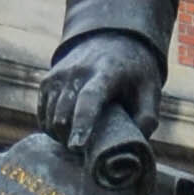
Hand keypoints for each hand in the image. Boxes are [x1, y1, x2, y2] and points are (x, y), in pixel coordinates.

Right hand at [39, 34, 163, 175]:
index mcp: (105, 74)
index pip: (89, 100)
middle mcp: (77, 72)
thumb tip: (134, 146)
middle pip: (63, 114)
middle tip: (86, 155)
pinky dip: (50, 127)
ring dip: (61, 136)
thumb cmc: (134, 73)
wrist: (112, 39)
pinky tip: (65, 133)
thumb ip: (147, 119)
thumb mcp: (151, 91)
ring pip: (50, 116)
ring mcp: (59, 74)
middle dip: (70, 140)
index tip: (77, 146)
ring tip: (77, 143)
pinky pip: (42, 112)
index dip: (82, 124)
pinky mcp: (48, 79)